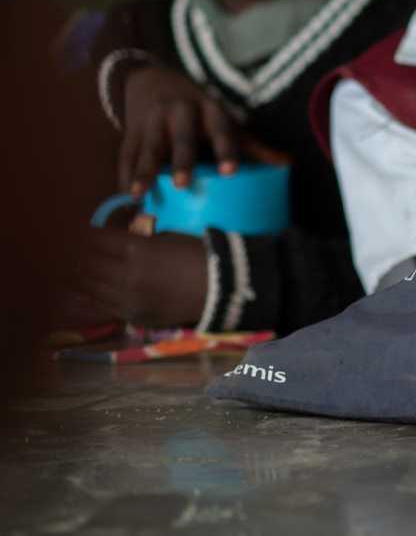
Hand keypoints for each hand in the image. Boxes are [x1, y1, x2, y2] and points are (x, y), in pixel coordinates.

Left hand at [60, 228, 206, 328]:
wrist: (222, 287)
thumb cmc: (199, 253)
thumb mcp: (167, 237)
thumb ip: (137, 239)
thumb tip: (116, 236)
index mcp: (135, 250)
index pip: (93, 239)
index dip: (79, 233)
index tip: (71, 228)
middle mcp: (124, 277)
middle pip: (83, 264)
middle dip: (71, 254)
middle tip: (63, 247)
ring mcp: (126, 300)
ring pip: (87, 287)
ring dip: (76, 276)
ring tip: (66, 268)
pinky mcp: (132, 316)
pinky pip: (102, 305)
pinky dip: (91, 295)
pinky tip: (83, 289)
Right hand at [119, 66, 243, 194]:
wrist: (152, 81)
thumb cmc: (199, 111)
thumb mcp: (224, 119)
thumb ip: (252, 144)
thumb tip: (288, 164)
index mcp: (209, 109)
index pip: (221, 130)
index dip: (226, 149)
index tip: (230, 171)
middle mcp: (180, 112)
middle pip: (182, 137)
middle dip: (182, 159)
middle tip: (183, 183)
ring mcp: (152, 122)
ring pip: (149, 147)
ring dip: (144, 171)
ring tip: (139, 193)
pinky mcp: (131, 133)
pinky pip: (127, 155)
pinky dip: (125, 176)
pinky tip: (126, 196)